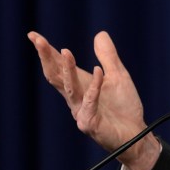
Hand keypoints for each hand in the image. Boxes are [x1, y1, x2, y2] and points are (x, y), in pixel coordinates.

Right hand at [27, 30, 160, 169]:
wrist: (136, 135)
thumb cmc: (124, 108)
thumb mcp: (118, 76)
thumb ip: (108, 57)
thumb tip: (100, 34)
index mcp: (79, 87)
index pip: (57, 67)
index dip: (46, 52)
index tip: (33, 35)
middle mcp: (75, 98)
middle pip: (55, 76)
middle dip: (46, 57)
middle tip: (37, 39)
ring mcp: (80, 111)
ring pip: (69, 87)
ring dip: (67, 69)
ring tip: (65, 52)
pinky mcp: (90, 122)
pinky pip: (91, 100)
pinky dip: (95, 85)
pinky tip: (99, 71)